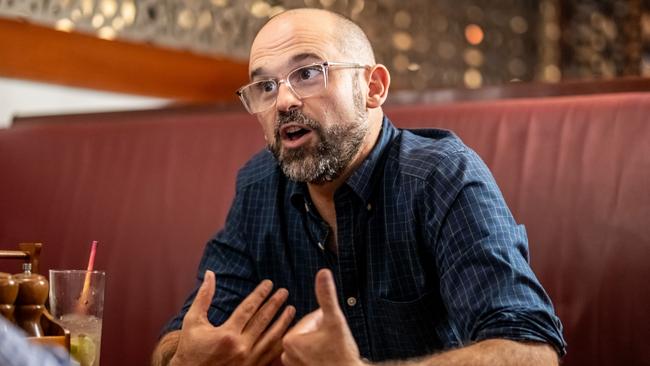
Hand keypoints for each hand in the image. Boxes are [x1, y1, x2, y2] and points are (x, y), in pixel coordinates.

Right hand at [171, 270, 295, 365]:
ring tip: (291, 309)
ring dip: (283, 322)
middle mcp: (241, 347)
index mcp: (227, 334)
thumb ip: (204, 296)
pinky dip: (281, 341)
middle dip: (275, 304)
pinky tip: (288, 331)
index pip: (248, 309)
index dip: (260, 294)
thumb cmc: (190, 348)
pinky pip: (272, 354)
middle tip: (284, 292)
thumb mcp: (193, 321)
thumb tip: (210, 274)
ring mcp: (249, 360)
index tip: (269, 283)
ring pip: (272, 338)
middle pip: (263, 321)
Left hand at [281, 269, 364, 365]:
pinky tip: (327, 359)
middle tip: (333, 345)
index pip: (311, 319)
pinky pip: (311, 355)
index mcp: (289, 339)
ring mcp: (292, 365)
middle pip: (309, 331)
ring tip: (330, 353)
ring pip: (311, 342)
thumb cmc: (342, 354)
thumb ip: (326, 296)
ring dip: (322, 343)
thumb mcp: (334, 321)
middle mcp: (285, 353)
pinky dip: (319, 355)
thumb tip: (323, 272)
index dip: (326, 323)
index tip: (332, 336)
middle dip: (323, 333)